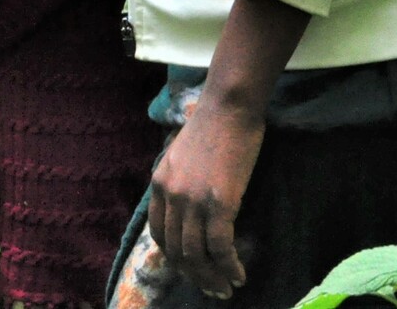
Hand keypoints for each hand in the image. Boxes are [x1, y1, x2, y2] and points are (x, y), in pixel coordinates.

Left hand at [148, 92, 264, 297]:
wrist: (228, 108)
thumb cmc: (211, 126)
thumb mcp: (180, 155)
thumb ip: (178, 180)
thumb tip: (187, 204)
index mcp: (158, 183)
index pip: (158, 232)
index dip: (173, 256)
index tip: (189, 269)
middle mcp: (170, 195)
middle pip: (176, 249)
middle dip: (193, 274)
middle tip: (211, 288)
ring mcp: (193, 200)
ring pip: (196, 254)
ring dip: (211, 277)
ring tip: (226, 287)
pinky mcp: (220, 204)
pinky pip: (220, 247)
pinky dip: (229, 266)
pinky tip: (239, 274)